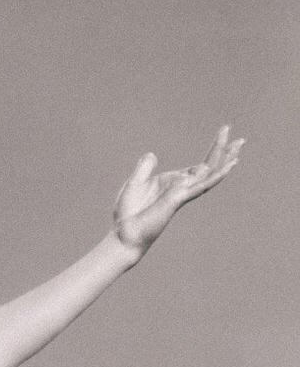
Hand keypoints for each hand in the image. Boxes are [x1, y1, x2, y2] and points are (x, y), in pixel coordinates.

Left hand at [113, 126, 242, 254]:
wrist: (125, 234)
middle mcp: (181, 187)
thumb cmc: (129, 213)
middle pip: (209, 167)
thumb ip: (144, 168)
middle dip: (223, 151)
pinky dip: (216, 175)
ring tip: (239, 144)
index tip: (224, 133)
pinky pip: (201, 185)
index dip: (212, 152)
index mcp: (173, 183)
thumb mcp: (135, 183)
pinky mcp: (178, 198)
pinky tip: (229, 166)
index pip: (198, 167)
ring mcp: (182, 193)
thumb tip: (152, 155)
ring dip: (225, 158)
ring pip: (210, 173)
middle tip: (241, 138)